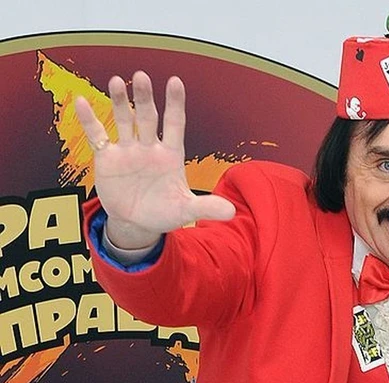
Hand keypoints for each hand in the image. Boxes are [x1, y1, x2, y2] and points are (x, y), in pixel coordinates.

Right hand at [74, 71, 234, 248]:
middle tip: (141, 76)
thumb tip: (231, 211)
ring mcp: (128, 151)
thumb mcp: (186, 211)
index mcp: (171, 155)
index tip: (175, 81)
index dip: (175, 104)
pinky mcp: (108, 159)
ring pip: (124, 121)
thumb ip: (206, 207)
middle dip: (145, 98)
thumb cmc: (165, 212)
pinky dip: (89, 121)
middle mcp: (150, 147)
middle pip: (148, 117)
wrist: (137, 223)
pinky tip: (82, 102)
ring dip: (120, 103)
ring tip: (116, 81)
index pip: (175, 124)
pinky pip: (98, 136)